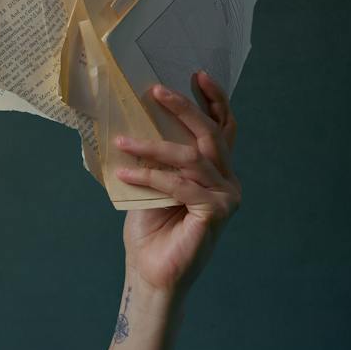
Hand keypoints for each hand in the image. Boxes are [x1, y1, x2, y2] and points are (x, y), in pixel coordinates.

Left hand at [113, 68, 241, 297]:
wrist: (151, 274)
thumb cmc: (150, 233)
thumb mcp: (152, 186)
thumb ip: (159, 159)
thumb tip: (137, 124)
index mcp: (217, 173)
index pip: (222, 129)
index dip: (214, 101)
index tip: (197, 75)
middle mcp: (228, 181)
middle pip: (210, 135)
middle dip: (183, 109)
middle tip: (156, 91)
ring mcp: (227, 196)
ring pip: (191, 158)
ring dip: (153, 147)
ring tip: (123, 141)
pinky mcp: (217, 210)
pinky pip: (181, 185)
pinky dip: (151, 177)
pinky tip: (125, 173)